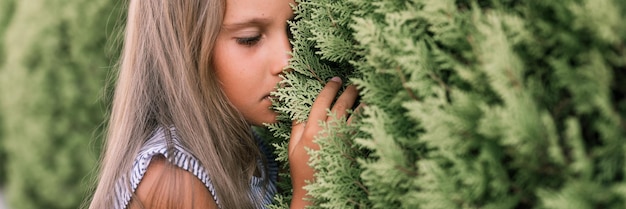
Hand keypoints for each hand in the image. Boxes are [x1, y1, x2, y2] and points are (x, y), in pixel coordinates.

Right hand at [288, 77, 359, 207]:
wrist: (314, 192)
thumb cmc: (301, 170)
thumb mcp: (293, 148)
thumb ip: (297, 127)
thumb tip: (300, 110)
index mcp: (311, 131)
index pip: (322, 102)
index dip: (329, 88)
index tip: (336, 79)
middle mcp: (328, 134)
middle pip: (341, 106)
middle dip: (349, 92)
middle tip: (355, 84)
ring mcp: (342, 142)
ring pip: (355, 118)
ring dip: (362, 104)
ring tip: (368, 95)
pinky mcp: (351, 151)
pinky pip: (361, 131)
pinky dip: (366, 121)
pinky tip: (371, 114)